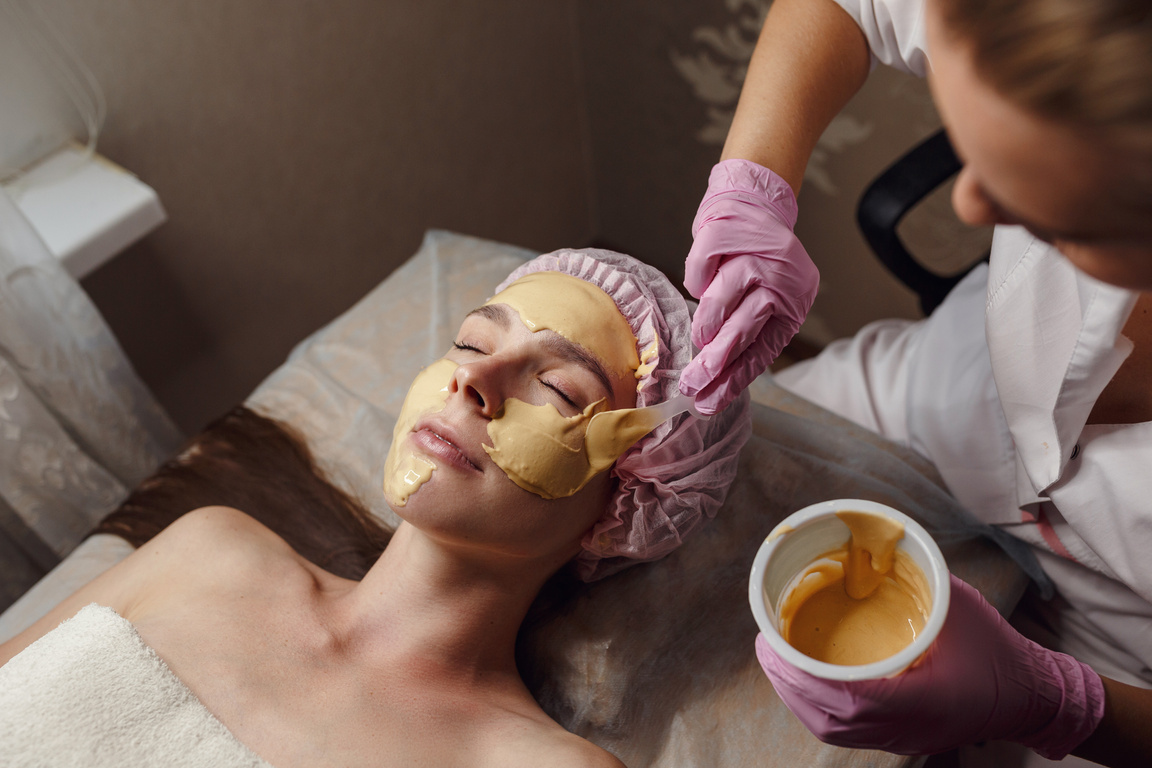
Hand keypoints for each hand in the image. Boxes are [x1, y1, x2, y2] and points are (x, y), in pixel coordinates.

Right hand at [680, 159, 818, 414]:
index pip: (763, 349)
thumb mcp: (762, 303)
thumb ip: (744, 337)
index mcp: (793, 304)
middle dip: (720, 358)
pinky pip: (704, 264)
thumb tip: (711, 385)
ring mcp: (756, 252)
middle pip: (748, 322)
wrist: (753, 206)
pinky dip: (696, 279)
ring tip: (698, 339)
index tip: (708, 402)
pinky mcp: (730, 233)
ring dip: (709, 320)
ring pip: (728, 291)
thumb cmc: (752, 265)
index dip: (734, 379)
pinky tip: (697, 288)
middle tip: (696, 382)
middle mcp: (780, 278)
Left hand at [755, 574, 1104, 758]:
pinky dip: (816, 712)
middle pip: (831, 718)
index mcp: (923, 697)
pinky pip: (844, 736)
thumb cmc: (997, 649)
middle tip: (764, 647)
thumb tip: (874, 547)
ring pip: (832, 731)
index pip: (853, 696)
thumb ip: (918, 578)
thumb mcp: (960, 604)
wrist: (1032, 697)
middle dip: (789, 684)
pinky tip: (802, 687)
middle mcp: (908, 726)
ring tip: (775, 663)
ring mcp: (903, 740)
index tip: (777, 647)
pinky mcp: (901, 741)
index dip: (806, 676)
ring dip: (797, 698)